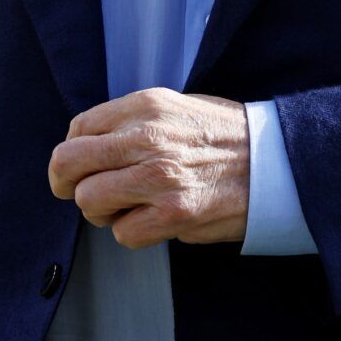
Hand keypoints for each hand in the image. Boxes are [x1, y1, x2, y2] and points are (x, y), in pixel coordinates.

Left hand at [47, 87, 249, 248]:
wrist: (273, 162)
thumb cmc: (223, 135)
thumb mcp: (175, 106)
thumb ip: (131, 121)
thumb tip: (87, 145)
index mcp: (145, 106)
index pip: (77, 129)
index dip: (74, 153)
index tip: (84, 166)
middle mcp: (147, 138)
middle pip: (67, 164)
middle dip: (67, 184)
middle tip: (80, 192)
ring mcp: (158, 177)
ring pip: (88, 201)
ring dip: (102, 210)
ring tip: (128, 205)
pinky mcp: (172, 214)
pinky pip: (122, 234)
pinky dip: (132, 231)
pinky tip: (154, 218)